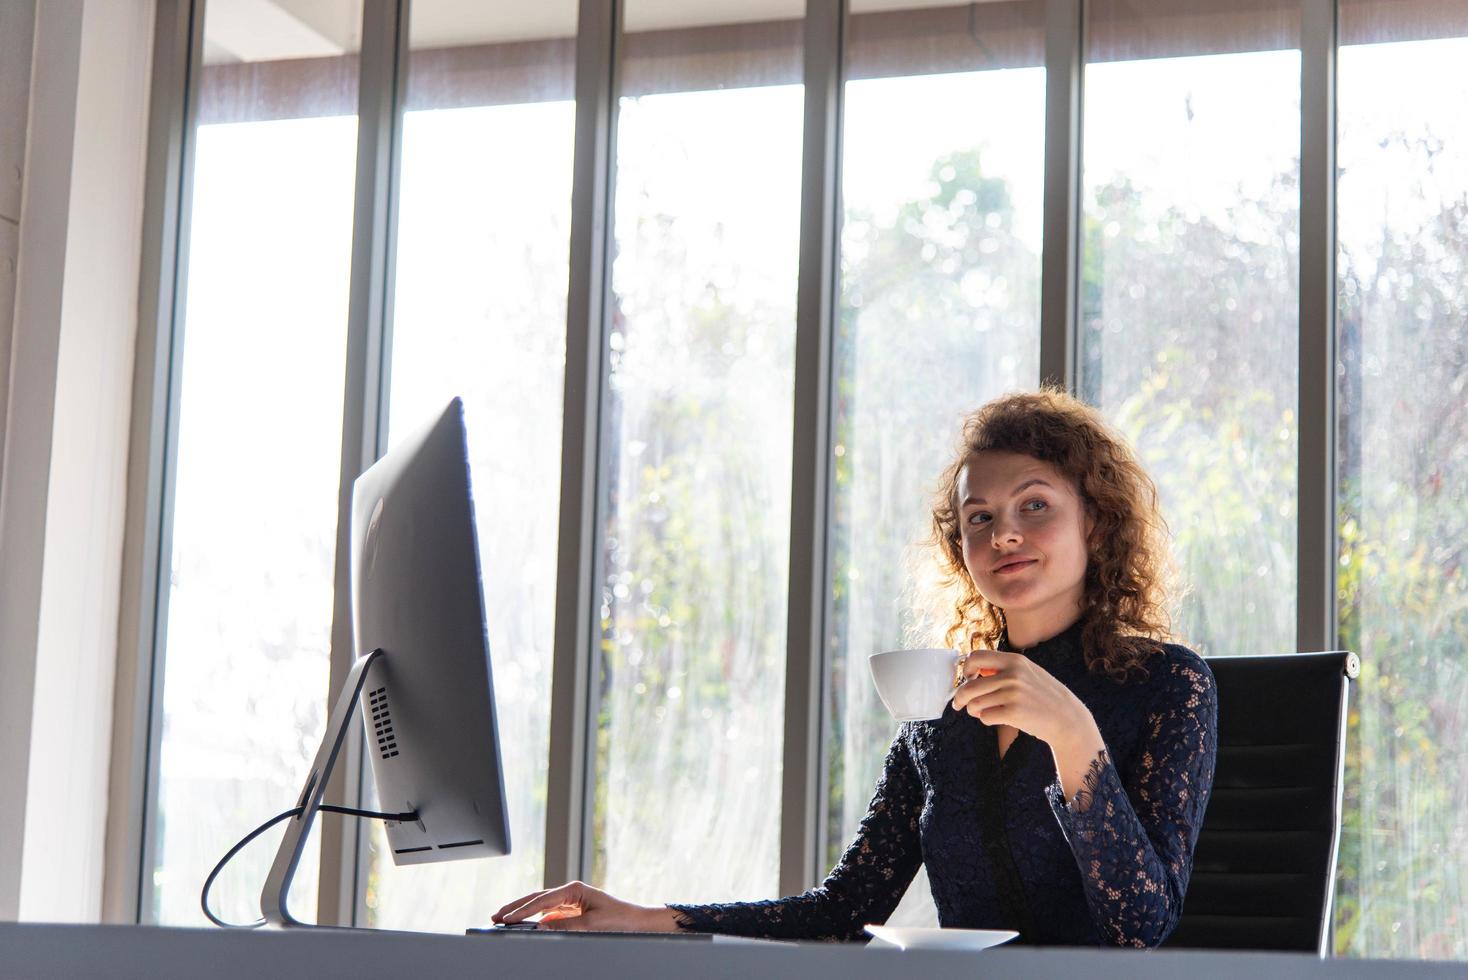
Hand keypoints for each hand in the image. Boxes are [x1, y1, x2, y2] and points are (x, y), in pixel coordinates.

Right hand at [491, 880, 680, 932]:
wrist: (637, 922)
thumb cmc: (619, 919)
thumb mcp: (591, 925)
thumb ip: (565, 925)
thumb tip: (542, 926)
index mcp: (574, 889)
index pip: (542, 900)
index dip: (523, 910)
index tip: (507, 919)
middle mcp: (570, 892)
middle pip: (536, 898)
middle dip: (516, 906)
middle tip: (496, 915)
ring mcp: (570, 900)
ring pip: (540, 905)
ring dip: (523, 911)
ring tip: (503, 918)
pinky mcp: (572, 910)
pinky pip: (549, 913)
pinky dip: (535, 919)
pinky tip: (524, 925)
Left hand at [952, 649, 1092, 752]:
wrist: (1067, 718)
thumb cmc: (1044, 696)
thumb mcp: (1028, 672)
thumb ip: (1003, 669)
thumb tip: (972, 672)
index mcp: (1014, 660)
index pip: (976, 656)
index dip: (966, 669)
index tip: (967, 679)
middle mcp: (1013, 674)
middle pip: (969, 685)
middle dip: (960, 697)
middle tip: (959, 704)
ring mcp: (1013, 693)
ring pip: (974, 703)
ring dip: (974, 711)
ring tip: (983, 712)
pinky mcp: (1013, 712)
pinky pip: (985, 717)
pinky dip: (986, 720)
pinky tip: (997, 719)